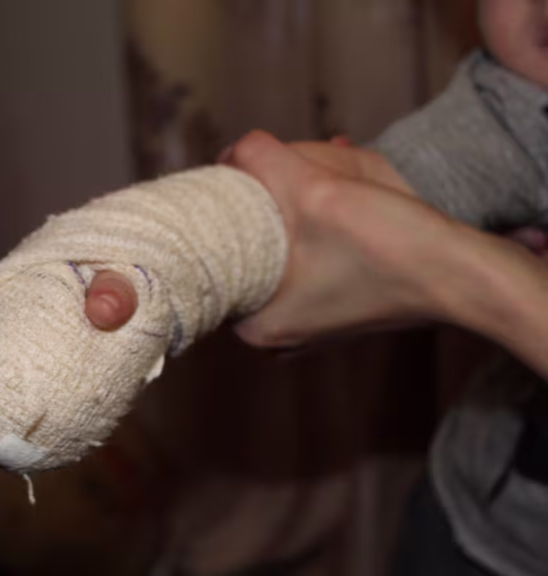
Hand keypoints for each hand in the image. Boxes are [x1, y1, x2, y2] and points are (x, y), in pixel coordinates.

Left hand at [222, 131, 466, 347]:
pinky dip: (323, 220)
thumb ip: (260, 160)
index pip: (214, 254)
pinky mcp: (336, 305)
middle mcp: (277, 333)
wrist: (463, 274)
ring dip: (303, 204)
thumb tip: (232, 148)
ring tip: (334, 180)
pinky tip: (347, 190)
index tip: (242, 179)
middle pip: (249, 247)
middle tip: (299, 173)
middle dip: (273, 200)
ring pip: (282, 245)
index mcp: (255, 326)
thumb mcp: (315, 192)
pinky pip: (311, 252)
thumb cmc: (389, 247)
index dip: (226, 208)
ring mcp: (308, 321)